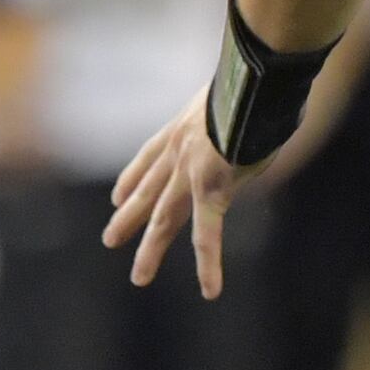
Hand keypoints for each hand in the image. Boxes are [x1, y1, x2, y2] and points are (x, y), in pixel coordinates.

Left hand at [103, 89, 246, 296]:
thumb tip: (259, 103)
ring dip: (151, 249)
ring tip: (140, 277)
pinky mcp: (211, 193)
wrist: (251, 84)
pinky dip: (209, 264)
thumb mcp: (235, 90)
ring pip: (164, 220)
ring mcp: (189, 175)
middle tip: (110, 238)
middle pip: (147, 193)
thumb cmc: (255, 80)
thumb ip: (235, 105)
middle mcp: (177, 153)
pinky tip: (211, 289)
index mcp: (181, 127)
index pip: (149, 157)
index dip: (132, 178)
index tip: (118, 196)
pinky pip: (208, 235)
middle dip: (129, 217)